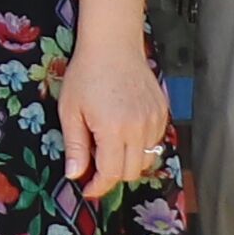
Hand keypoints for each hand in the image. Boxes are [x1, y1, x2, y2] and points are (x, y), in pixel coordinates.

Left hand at [59, 36, 174, 195]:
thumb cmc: (86, 74)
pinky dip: (140, 145)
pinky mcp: (163, 113)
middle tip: (95, 163)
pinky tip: (124, 129)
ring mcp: (154, 120)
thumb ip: (75, 146)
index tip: (88, 189)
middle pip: (131, 172)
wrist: (113, 45)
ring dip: (128, 160)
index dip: (99, 186)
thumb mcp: (70, 111)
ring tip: (109, 142)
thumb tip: (75, 175)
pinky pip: (155, 142)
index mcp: (113, 130)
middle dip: (112, 174)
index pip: (111, 174)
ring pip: (146, 159)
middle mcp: (139, 128)